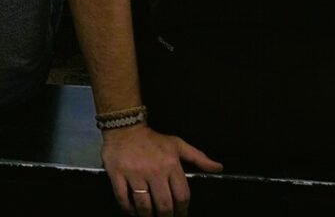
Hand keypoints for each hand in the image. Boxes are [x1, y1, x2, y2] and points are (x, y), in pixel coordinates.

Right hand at [101, 124, 222, 216]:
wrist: (124, 126)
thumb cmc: (152, 139)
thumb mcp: (177, 144)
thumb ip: (198, 157)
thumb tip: (218, 168)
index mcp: (171, 165)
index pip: (182, 196)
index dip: (183, 211)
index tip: (181, 216)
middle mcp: (154, 170)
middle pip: (164, 204)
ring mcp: (134, 173)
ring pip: (143, 204)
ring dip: (147, 216)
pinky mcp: (116, 173)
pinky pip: (122, 197)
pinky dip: (128, 209)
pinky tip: (132, 211)